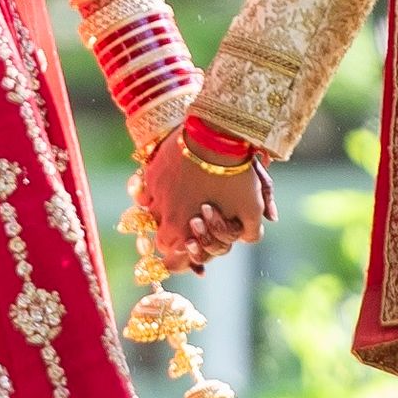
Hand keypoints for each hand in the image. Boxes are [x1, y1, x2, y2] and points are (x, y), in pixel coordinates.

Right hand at [141, 129, 275, 274]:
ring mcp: (155, 195)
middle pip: (161, 241)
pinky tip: (171, 186)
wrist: (216, 136)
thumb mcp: (252, 209)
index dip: (181, 259)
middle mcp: (164, 218)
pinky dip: (153, 193)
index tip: (190, 248)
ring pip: (151, 215)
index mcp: (185, 233)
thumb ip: (250, 232)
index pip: (172, 261)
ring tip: (182, 203)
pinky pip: (144, 192)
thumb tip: (244, 238)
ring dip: (163, 215)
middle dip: (174, 237)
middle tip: (189, 226)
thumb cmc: (235, 177)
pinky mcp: (151, 173)